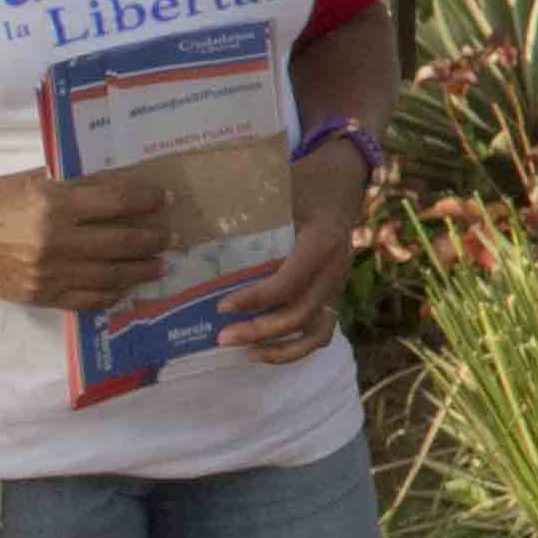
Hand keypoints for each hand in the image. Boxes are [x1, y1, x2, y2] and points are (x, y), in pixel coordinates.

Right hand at [0, 168, 177, 313]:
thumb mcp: (28, 180)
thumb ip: (71, 184)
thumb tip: (114, 183)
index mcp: (54, 204)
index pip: (116, 201)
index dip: (146, 198)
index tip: (164, 197)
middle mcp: (57, 241)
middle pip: (122, 241)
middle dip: (153, 238)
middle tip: (171, 234)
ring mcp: (51, 274)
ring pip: (112, 275)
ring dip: (142, 270)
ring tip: (160, 264)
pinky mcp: (42, 297)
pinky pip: (88, 299)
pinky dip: (111, 294)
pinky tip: (125, 287)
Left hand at [218, 133, 373, 357]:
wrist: (339, 184)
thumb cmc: (304, 184)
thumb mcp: (280, 191)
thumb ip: (252, 212)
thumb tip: (198, 228)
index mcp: (322, 242)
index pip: (287, 283)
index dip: (254, 300)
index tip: (221, 307)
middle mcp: (334, 269)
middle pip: (299, 314)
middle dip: (259, 331)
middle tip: (222, 338)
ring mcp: (337, 285)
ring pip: (316, 332)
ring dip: (282, 349)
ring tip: (248, 353)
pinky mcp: (334, 295)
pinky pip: (322, 331)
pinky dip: (297, 347)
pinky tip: (266, 350)